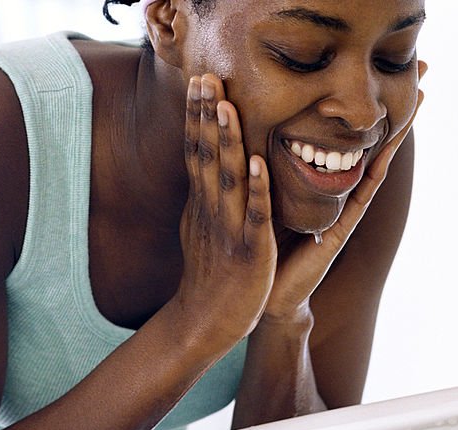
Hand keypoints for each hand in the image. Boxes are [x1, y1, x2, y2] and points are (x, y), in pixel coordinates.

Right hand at [173, 74, 277, 343]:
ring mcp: (229, 230)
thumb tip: (200, 171)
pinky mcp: (249, 252)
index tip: (199, 82)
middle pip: (206, 156)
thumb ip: (205, 199)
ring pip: (227, 179)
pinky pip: (254, 216)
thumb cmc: (210, 277)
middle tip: (206, 77)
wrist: (205, 323)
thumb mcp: (201, 230)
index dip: (197, 117)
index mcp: (203, 205)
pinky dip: (257, 190)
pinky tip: (259, 164)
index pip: (197, 152)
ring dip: (226, 142)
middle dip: (206, 116)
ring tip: (227, 106)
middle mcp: (212, 211)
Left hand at [261, 61, 427, 322]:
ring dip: (398, 133)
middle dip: (399, 105)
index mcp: (328, 183)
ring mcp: (347, 210)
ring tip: (419, 101)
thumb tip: (266, 129)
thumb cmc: (268, 245)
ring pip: (377, 162)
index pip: (355, 136)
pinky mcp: (339, 231)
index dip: (373, 104)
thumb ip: (277, 167)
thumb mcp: (271, 195)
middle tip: (423, 70)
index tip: (392, 72)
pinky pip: (359, 195)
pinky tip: (385, 150)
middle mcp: (344, 193)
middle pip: (377, 140)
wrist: (266, 292)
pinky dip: (371, 171)